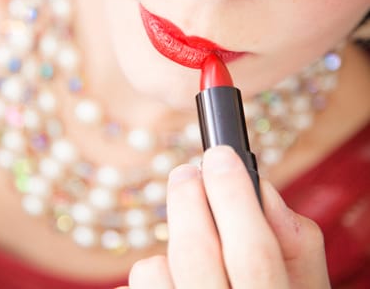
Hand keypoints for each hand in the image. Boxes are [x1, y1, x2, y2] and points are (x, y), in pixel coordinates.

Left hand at [120, 145, 330, 288]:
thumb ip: (295, 243)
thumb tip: (258, 186)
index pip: (254, 251)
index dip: (234, 196)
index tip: (219, 155)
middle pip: (195, 253)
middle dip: (187, 199)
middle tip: (186, 172)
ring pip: (153, 271)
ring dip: (170, 248)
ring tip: (192, 251)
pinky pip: (135, 288)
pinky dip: (154, 275)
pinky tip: (177, 282)